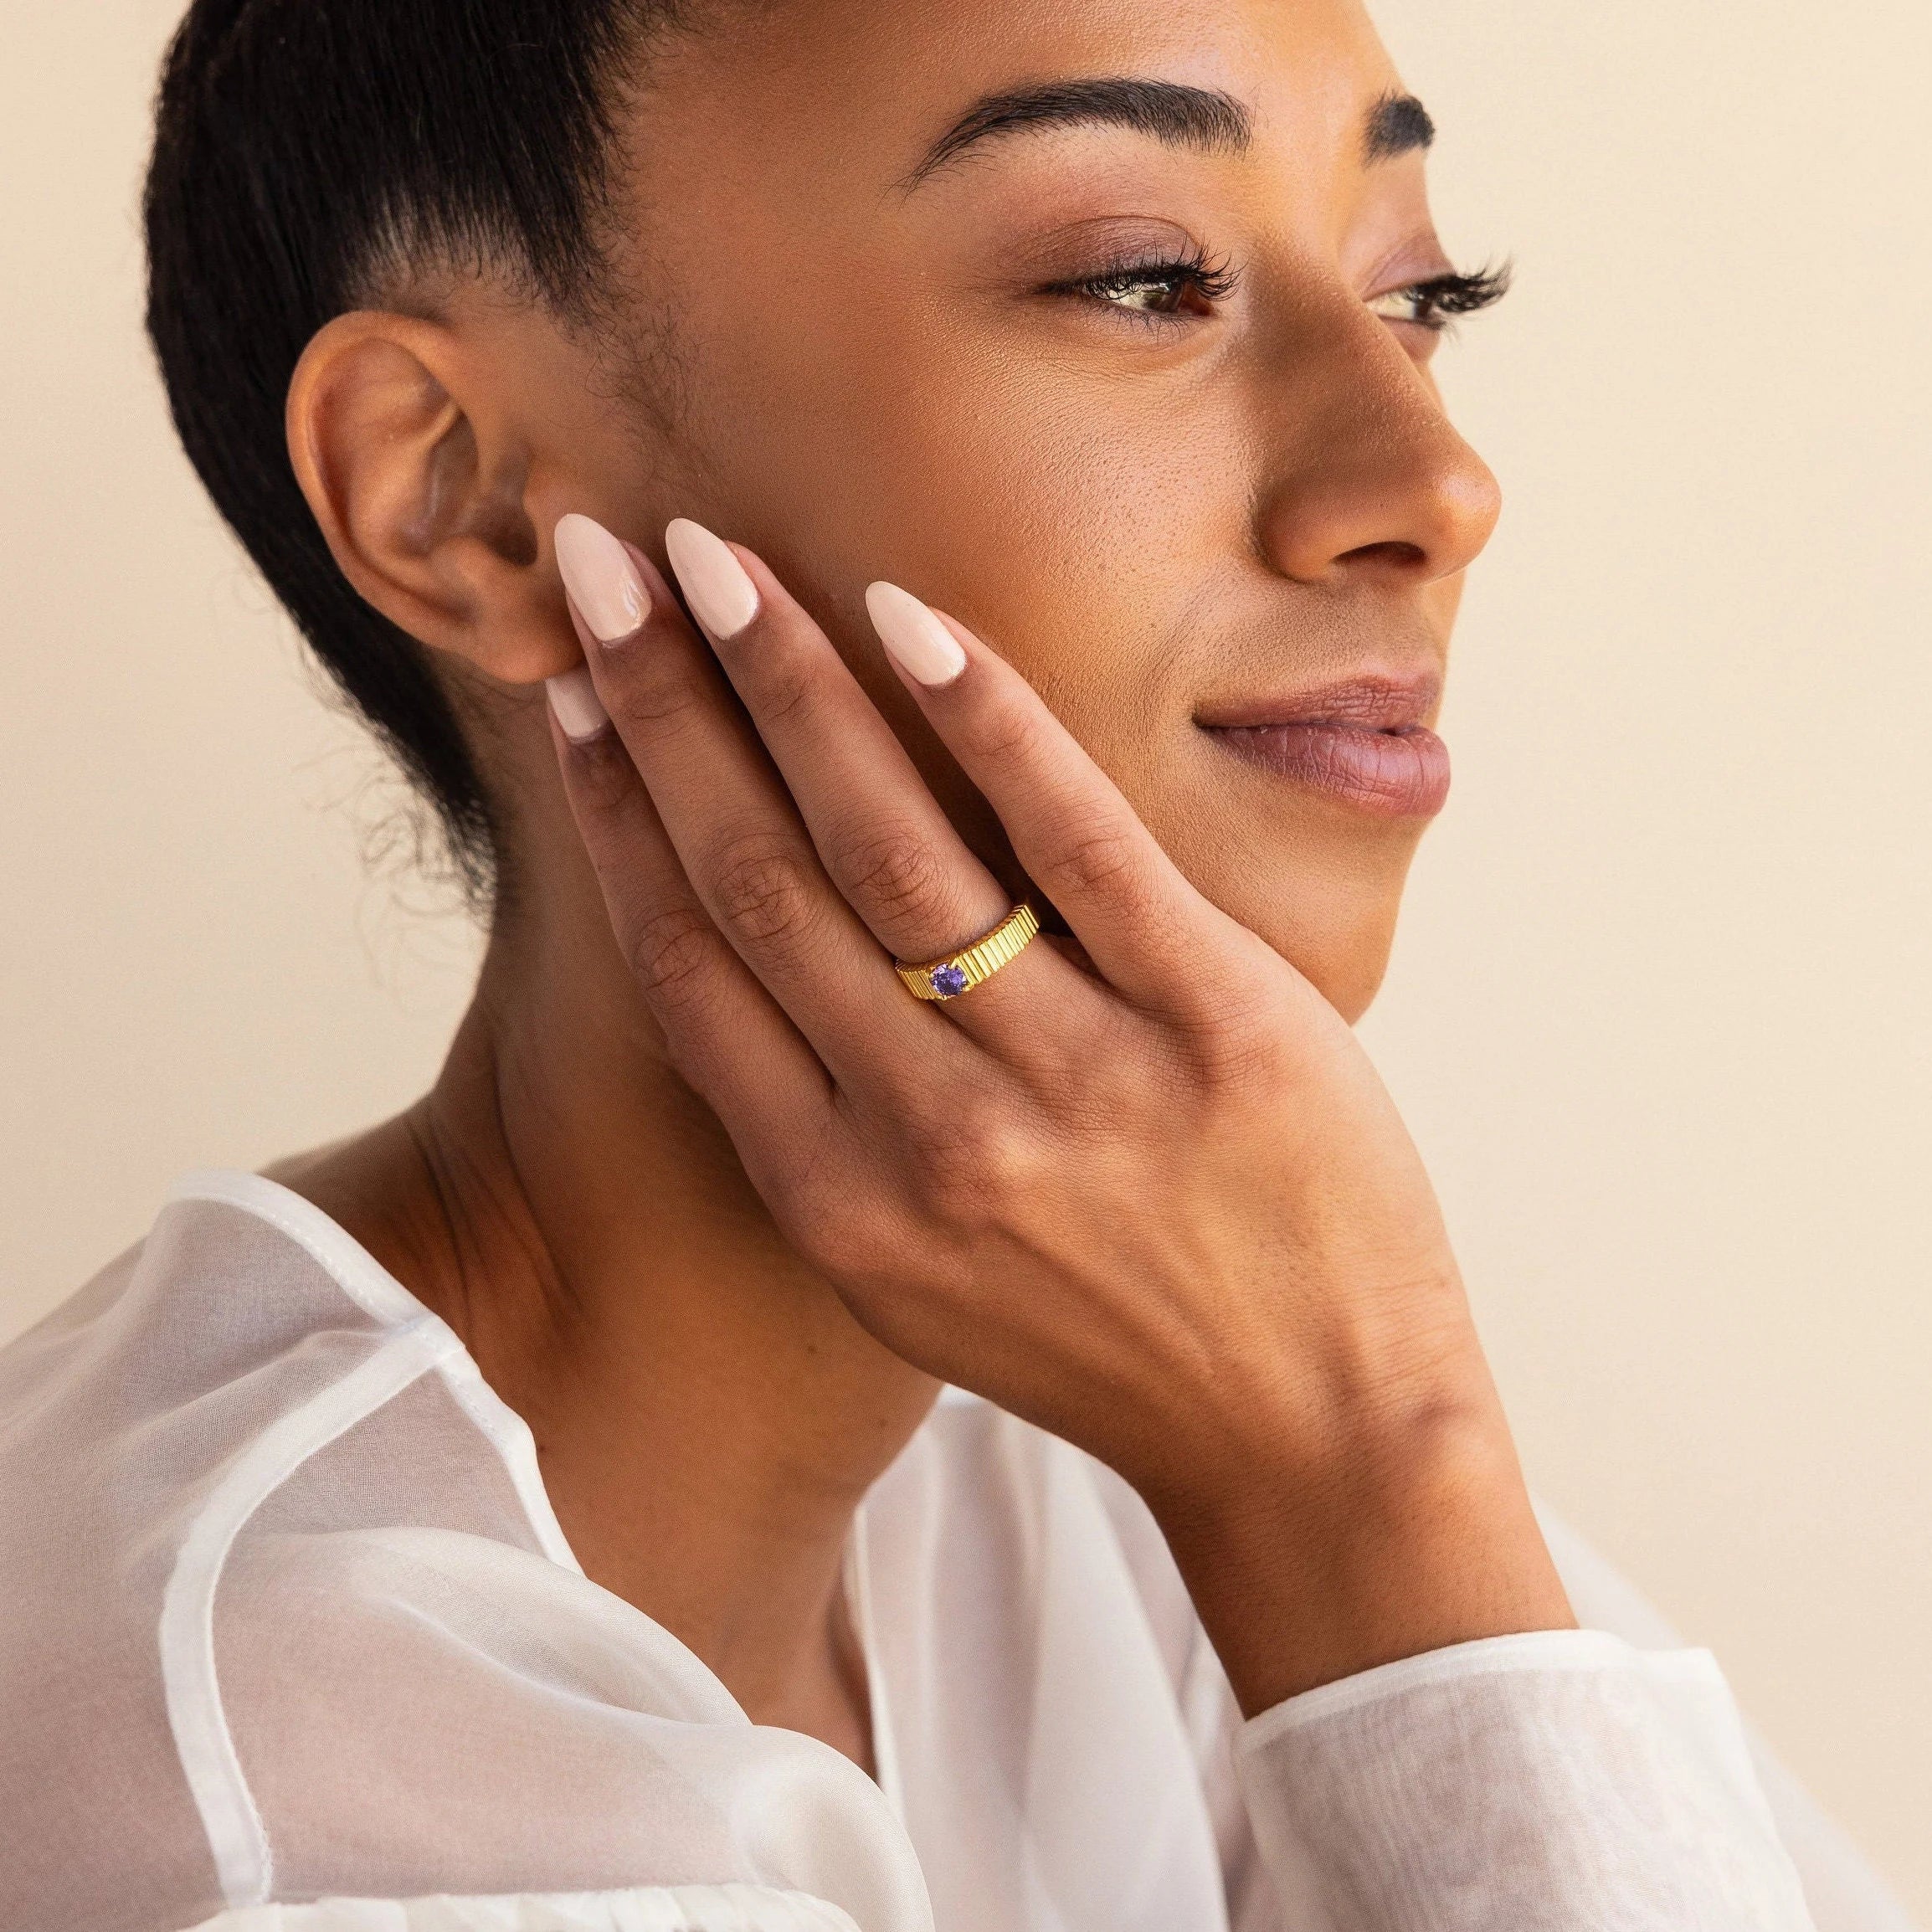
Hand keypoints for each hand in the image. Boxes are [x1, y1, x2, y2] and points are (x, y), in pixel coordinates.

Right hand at [546, 514, 1571, 1710]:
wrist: (1318, 1444)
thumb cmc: (1112, 1347)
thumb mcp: (920, 1277)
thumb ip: (829, 1130)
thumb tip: (752, 951)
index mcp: (838, 1204)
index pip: (688, 962)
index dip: (615, 808)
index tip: (573, 688)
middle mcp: (926, 1141)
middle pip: (758, 877)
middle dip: (664, 702)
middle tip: (599, 560)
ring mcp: (1072, 1080)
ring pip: (889, 846)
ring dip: (787, 686)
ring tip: (716, 562)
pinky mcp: (1211, 1023)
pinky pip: (1075, 846)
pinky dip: (986, 722)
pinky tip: (907, 617)